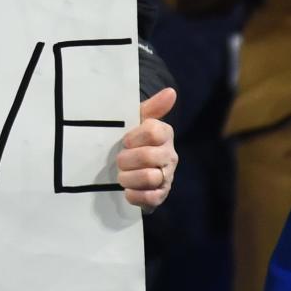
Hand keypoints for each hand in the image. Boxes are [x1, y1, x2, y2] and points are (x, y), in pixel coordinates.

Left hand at [116, 87, 177, 210]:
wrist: (130, 167)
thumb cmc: (132, 139)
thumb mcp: (136, 120)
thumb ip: (151, 107)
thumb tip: (171, 91)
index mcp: (164, 134)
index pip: (153, 131)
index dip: (133, 137)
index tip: (125, 141)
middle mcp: (170, 155)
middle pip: (148, 156)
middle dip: (126, 159)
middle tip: (118, 160)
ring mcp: (167, 176)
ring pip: (150, 177)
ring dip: (128, 177)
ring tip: (121, 175)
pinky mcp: (160, 195)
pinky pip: (151, 198)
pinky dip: (135, 195)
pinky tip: (127, 190)